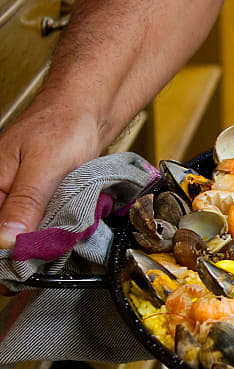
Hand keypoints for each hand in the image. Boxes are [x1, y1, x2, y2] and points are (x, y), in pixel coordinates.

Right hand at [0, 99, 103, 247]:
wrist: (89, 108)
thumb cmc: (64, 126)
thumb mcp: (43, 169)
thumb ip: (24, 203)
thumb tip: (6, 239)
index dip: (8, 247)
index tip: (27, 261)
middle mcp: (2, 188)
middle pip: (8, 230)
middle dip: (27, 244)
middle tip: (47, 254)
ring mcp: (23, 190)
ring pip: (27, 226)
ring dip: (43, 237)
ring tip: (58, 242)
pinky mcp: (42, 192)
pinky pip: (43, 217)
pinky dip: (54, 225)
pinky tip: (65, 229)